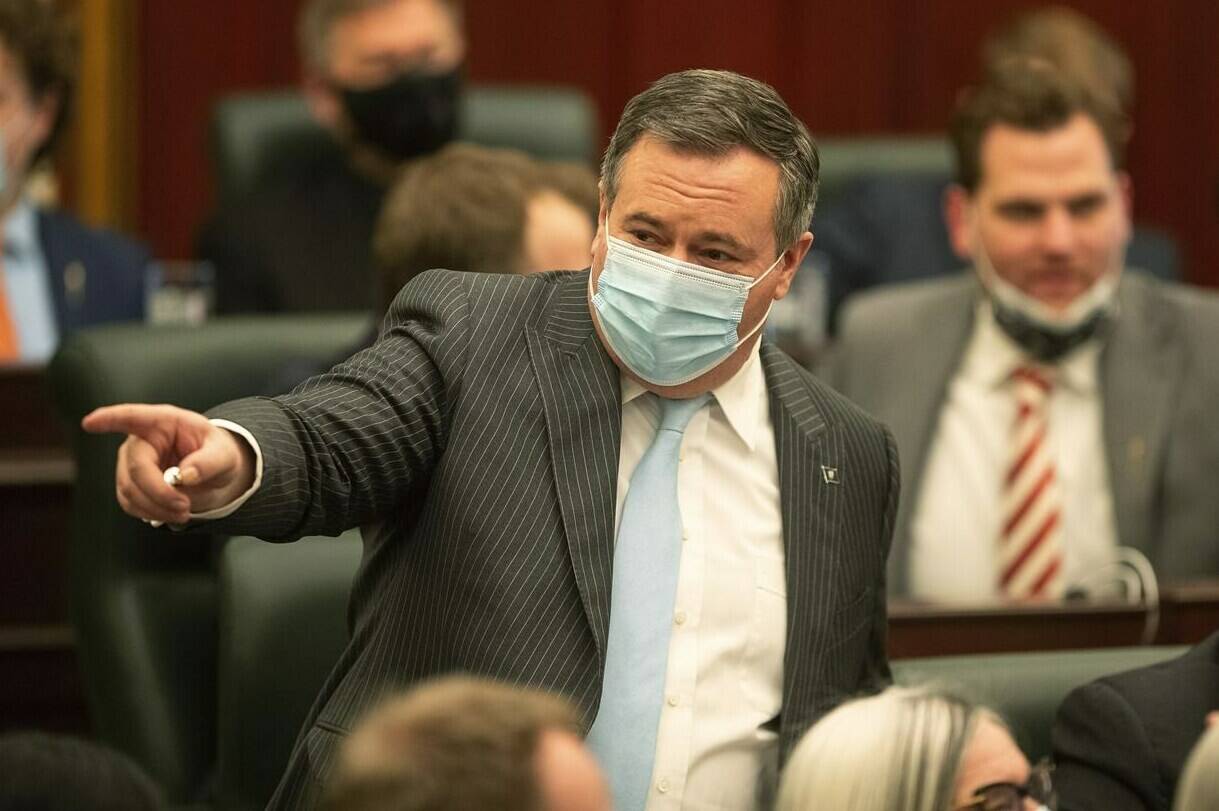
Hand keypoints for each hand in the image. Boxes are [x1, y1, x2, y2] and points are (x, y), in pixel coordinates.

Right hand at [82, 404, 255, 524]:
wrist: (215, 472)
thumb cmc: (218, 454)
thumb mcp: (225, 455)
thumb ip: (210, 462)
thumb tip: (186, 475)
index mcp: (164, 422)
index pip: (132, 417)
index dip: (110, 419)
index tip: (90, 422)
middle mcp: (141, 440)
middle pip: (135, 469)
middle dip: (159, 493)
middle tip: (185, 507)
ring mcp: (131, 462)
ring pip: (129, 490)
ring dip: (155, 507)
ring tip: (183, 512)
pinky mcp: (130, 483)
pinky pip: (129, 503)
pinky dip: (149, 513)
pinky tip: (169, 513)